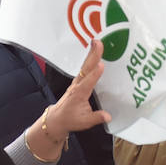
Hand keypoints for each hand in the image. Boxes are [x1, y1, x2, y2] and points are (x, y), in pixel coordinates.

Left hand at [26, 41, 111, 160]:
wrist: (57, 119)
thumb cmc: (70, 119)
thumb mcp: (84, 122)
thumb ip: (96, 118)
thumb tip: (108, 116)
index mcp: (79, 94)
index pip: (88, 82)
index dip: (95, 74)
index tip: (101, 65)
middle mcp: (78, 85)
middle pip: (86, 68)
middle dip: (92, 55)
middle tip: (98, 43)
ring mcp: (77, 82)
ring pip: (85, 66)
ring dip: (91, 54)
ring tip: (97, 42)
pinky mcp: (78, 81)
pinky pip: (85, 68)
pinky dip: (90, 59)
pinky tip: (94, 52)